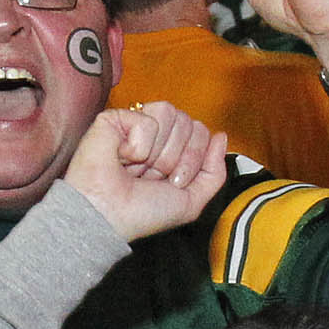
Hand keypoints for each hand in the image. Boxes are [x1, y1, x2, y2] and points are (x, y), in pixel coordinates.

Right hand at [62, 103, 227, 242]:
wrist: (107, 215)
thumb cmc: (142, 213)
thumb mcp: (191, 201)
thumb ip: (215, 172)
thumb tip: (221, 135)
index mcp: (172, 150)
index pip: (201, 132)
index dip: (193, 159)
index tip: (173, 183)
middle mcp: (155, 135)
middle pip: (189, 122)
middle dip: (177, 157)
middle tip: (153, 177)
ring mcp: (134, 124)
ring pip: (171, 113)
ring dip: (158, 151)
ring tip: (137, 167)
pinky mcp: (114, 118)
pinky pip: (147, 120)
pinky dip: (137, 146)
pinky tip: (121, 157)